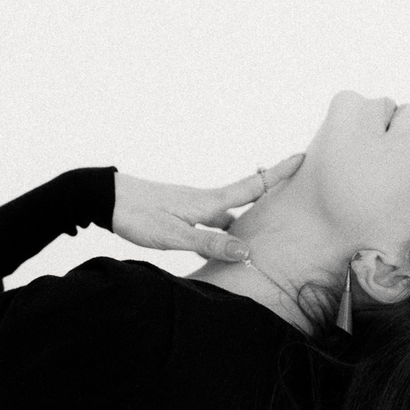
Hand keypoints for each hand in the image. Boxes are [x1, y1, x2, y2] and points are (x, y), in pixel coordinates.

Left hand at [111, 151, 304, 261]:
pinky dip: (224, 231)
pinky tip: (222, 248)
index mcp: (208, 202)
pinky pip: (212, 223)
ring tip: (267, 231)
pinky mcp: (180, 214)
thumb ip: (210, 244)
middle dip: (272, 194)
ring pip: (228, 214)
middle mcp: (205, 201)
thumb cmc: (138, 215)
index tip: (303, 157)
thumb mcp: (174, 235)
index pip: (252, 185)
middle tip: (297, 191)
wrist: (106, 199)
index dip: (279, 173)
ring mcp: (192, 206)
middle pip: (247, 197)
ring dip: (248, 219)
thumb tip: (248, 252)